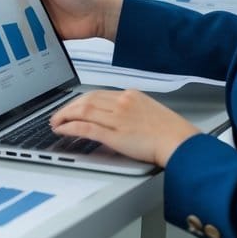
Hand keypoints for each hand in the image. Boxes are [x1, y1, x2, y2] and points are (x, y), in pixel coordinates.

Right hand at [22, 0, 120, 40]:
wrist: (97, 17)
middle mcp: (40, 1)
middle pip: (19, 1)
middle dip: (7, 2)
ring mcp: (43, 17)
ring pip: (23, 18)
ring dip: (15, 19)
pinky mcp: (46, 31)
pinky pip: (33, 33)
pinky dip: (26, 34)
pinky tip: (14, 36)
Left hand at [50, 89, 199, 166]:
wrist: (181, 143)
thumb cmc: (171, 132)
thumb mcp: (149, 111)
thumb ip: (129, 110)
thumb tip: (113, 117)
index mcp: (130, 95)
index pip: (96, 94)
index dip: (79, 101)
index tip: (71, 106)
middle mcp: (122, 103)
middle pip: (86, 100)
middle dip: (67, 107)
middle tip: (57, 115)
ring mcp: (118, 118)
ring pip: (83, 111)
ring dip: (64, 116)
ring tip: (55, 122)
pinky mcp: (115, 134)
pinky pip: (86, 127)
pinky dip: (70, 127)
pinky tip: (63, 129)